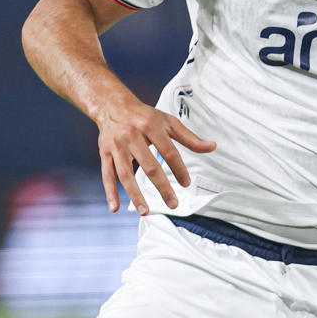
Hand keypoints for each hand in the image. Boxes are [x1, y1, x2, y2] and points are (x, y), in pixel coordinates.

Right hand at [95, 100, 215, 214]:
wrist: (112, 106)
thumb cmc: (144, 116)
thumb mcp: (168, 121)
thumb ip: (189, 137)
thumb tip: (212, 147)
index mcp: (151, 126)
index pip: (169, 151)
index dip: (179, 168)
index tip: (186, 183)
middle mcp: (132, 135)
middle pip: (149, 166)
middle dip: (162, 187)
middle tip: (173, 203)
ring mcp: (117, 146)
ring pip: (126, 174)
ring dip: (135, 195)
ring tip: (146, 211)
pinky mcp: (104, 153)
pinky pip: (107, 175)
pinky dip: (110, 192)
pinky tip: (115, 207)